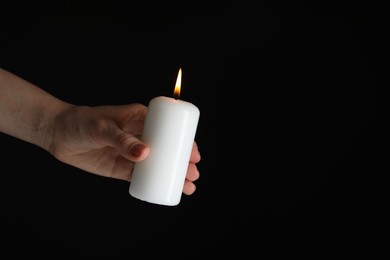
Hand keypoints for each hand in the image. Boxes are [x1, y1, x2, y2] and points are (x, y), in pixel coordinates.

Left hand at [48, 103, 200, 194]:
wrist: (58, 134)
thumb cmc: (81, 122)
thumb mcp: (102, 127)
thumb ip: (122, 139)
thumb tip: (146, 154)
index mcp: (141, 118)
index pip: (169, 129)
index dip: (184, 141)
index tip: (194, 153)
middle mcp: (140, 135)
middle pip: (168, 149)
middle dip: (183, 161)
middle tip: (193, 173)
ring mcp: (132, 152)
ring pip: (158, 165)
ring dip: (173, 174)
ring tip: (187, 186)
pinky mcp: (122, 167)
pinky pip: (142, 176)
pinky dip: (155, 183)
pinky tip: (166, 190)